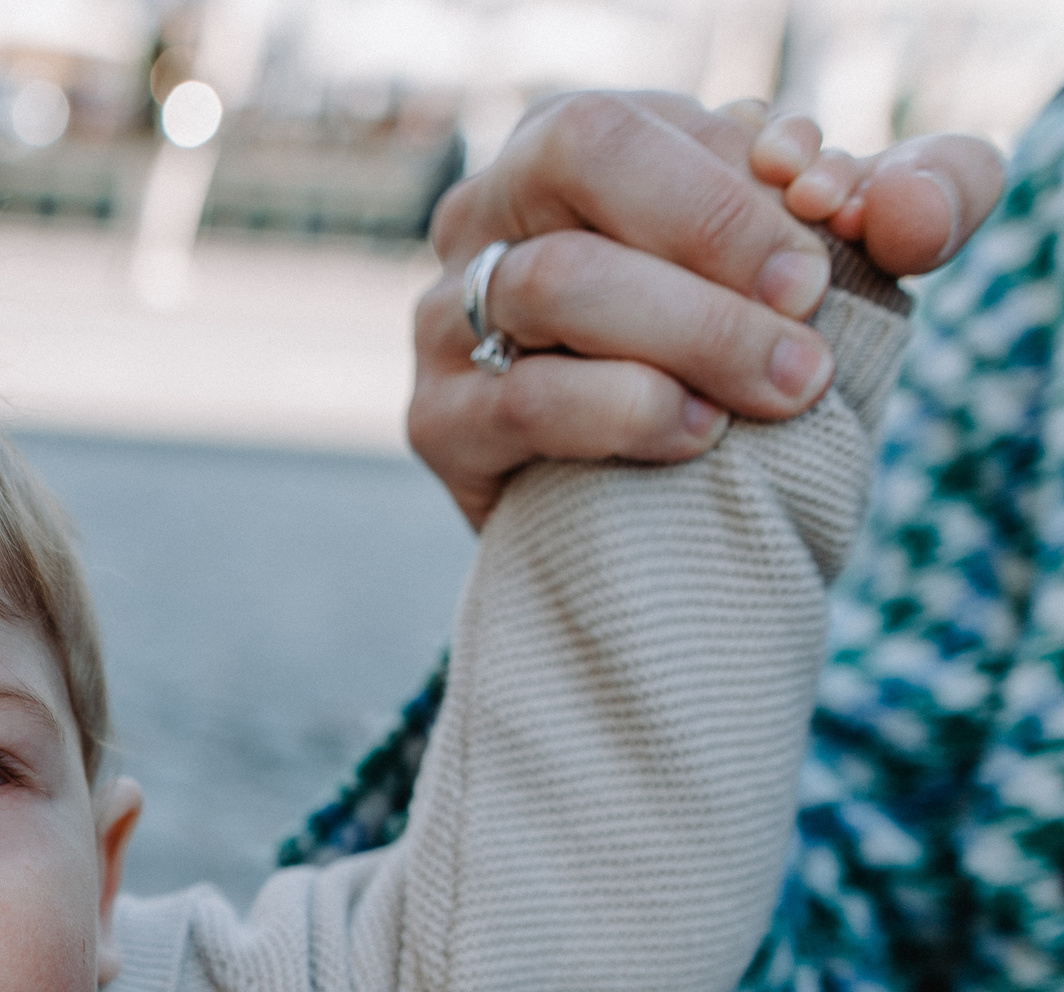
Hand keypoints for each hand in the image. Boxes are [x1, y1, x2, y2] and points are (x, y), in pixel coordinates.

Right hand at [410, 92, 1005, 528]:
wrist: (668, 503)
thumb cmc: (748, 345)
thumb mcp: (846, 257)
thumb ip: (918, 202)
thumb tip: (912, 209)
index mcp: (566, 146)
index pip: (635, 123)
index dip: (736, 182)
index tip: (827, 245)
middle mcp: (488, 212)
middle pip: (577, 161)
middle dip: (712, 237)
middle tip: (808, 315)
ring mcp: (448, 318)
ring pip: (551, 281)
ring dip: (688, 332)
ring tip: (784, 388)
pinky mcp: (438, 423)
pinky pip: (521, 401)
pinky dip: (623, 412)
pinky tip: (698, 434)